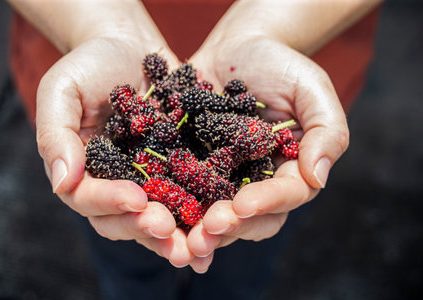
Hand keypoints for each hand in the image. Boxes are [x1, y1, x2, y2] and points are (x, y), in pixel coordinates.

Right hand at [35, 28, 213, 269]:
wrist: (129, 46)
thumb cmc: (89, 64)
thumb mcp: (62, 90)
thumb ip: (55, 135)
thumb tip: (63, 183)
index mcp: (84, 173)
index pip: (89, 199)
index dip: (110, 202)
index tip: (135, 199)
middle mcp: (115, 184)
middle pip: (124, 219)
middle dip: (146, 228)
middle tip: (169, 232)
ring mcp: (148, 180)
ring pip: (159, 217)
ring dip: (177, 236)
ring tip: (198, 248)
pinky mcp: (178, 170)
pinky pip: (190, 196)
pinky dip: (203, 213)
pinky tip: (223, 226)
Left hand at [186, 34, 348, 264]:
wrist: (235, 49)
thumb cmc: (279, 65)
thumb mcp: (311, 89)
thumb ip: (327, 131)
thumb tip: (318, 179)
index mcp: (288, 171)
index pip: (284, 196)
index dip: (265, 204)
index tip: (243, 205)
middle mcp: (255, 183)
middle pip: (248, 218)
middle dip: (229, 227)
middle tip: (207, 231)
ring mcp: (221, 179)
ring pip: (213, 215)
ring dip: (198, 230)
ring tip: (182, 239)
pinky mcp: (191, 168)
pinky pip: (181, 192)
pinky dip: (170, 208)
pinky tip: (154, 217)